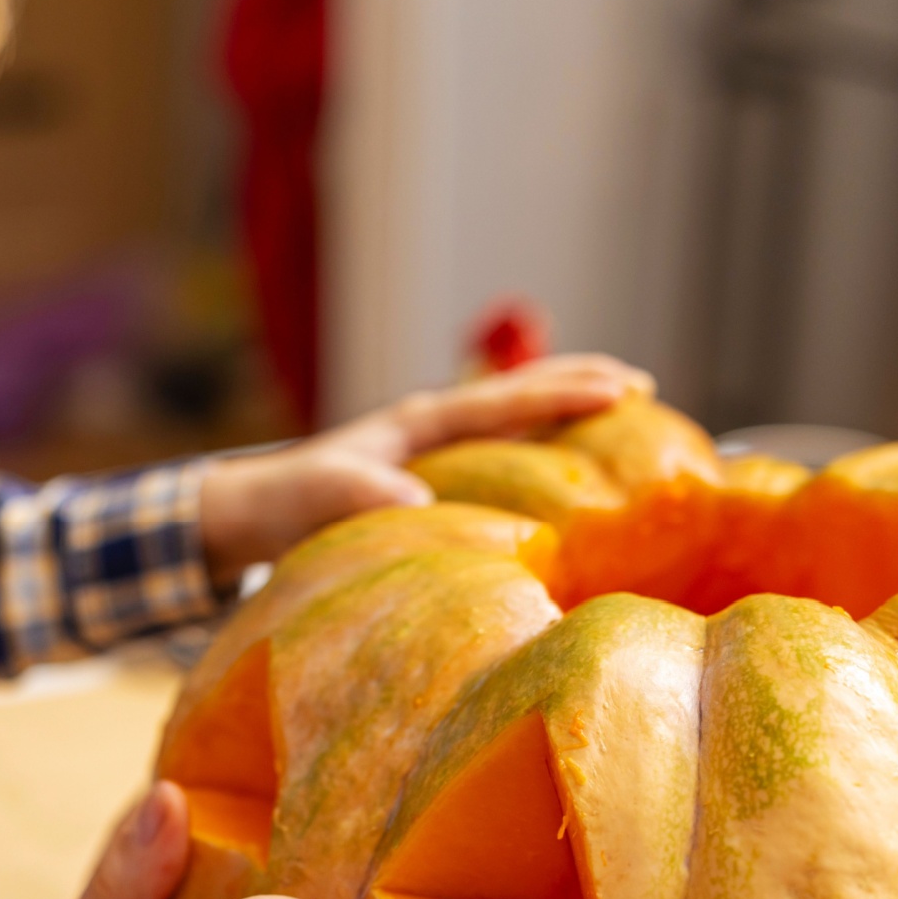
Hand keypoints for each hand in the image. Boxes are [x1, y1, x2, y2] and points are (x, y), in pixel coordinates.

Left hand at [196, 353, 651, 584]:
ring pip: (515, 418)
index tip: (622, 389)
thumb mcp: (317, 497)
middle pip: (521, 394)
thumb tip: (416, 501)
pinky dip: (540, 449)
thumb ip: (359, 494)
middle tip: (645, 386)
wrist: (252, 513)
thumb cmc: (284, 503)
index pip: (505, 399)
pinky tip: (567, 472)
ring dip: (566, 412)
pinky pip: (500, 452)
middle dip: (579, 384)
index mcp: (418, 421)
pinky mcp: (432, 475)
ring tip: (625, 415)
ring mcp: (434, 447)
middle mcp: (433, 426)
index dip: (564, 392)